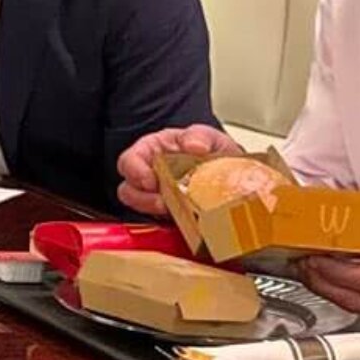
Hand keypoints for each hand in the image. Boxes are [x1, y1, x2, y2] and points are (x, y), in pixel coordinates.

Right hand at [113, 125, 240, 219]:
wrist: (230, 174)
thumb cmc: (212, 153)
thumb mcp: (210, 137)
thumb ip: (200, 136)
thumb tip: (194, 145)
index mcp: (151, 151)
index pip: (129, 161)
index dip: (135, 171)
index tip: (150, 180)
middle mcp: (149, 175)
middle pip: (128, 189)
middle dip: (143, 198)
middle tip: (162, 202)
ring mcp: (157, 197)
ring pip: (140, 208)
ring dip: (155, 211)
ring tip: (173, 211)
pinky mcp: (167, 216)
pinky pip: (158, 224)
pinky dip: (168, 223)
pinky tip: (184, 219)